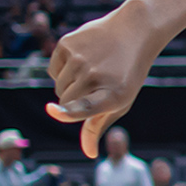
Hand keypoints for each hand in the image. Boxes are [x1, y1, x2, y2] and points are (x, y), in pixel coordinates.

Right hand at [45, 5, 157, 156]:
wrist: (133, 31)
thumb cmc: (126, 75)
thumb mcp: (120, 102)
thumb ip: (98, 126)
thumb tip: (88, 154)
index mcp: (113, 94)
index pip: (85, 106)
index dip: (68, 112)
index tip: (55, 110)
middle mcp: (95, 76)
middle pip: (65, 102)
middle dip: (74, 101)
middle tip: (96, 86)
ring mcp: (79, 59)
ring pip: (57, 87)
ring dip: (69, 85)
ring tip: (92, 71)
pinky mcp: (66, 44)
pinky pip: (53, 70)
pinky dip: (63, 70)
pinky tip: (83, 59)